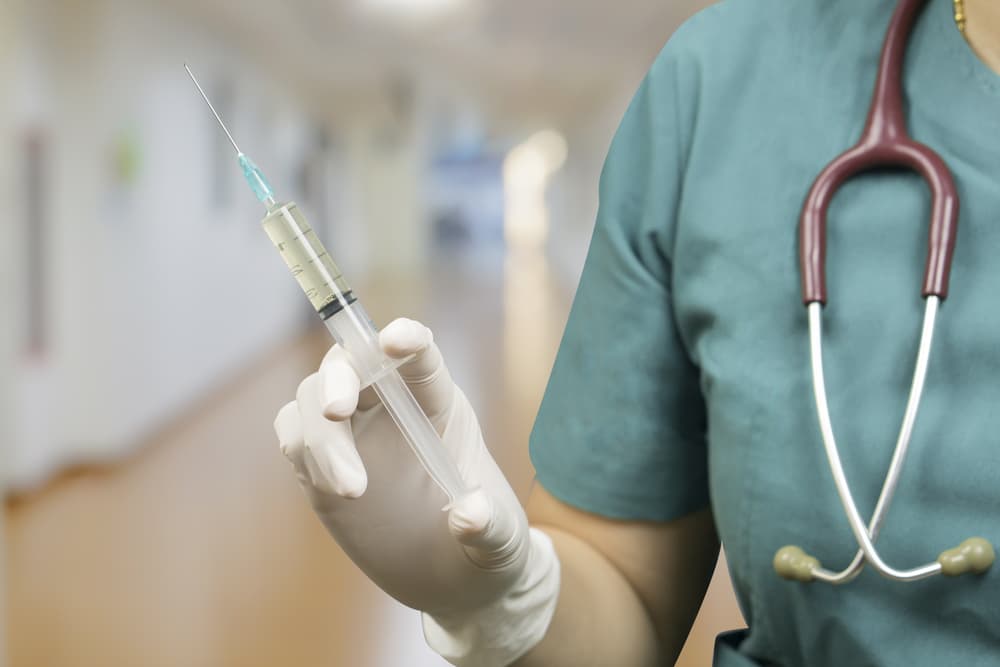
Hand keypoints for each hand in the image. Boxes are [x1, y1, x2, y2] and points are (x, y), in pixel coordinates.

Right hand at [273, 318, 530, 617]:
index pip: (421, 356)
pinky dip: (301, 451)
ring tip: (350, 491)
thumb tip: (469, 516)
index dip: (406, 339)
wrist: (452, 578)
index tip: (393, 343)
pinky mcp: (321, 462)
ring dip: (319, 436)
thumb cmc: (486, 543)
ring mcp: (353, 431)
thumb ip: (489, 527)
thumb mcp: (500, 540)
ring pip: (313, 397)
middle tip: (337, 414)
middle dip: (338, 378)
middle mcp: (392, 406)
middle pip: (351, 362)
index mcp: (440, 405)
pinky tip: (330, 489)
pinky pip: (295, 432)